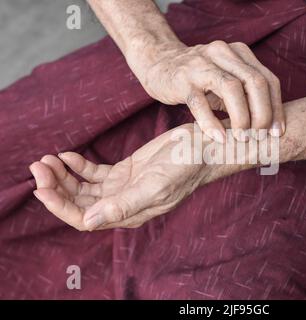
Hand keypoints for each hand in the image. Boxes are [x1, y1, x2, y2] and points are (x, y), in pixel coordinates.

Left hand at [29, 125, 208, 230]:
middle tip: (39, 167)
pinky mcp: (125, 171)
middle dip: (56, 188)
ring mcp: (123, 187)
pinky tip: (67, 155)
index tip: (41, 187)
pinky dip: (79, 165)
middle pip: (79, 203)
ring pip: (84, 188)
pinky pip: (95, 172)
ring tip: (47, 160)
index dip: (60, 206)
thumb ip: (124, 204)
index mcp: (129, 213)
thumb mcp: (156, 185)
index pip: (84, 218)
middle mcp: (122, 203)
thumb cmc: (186, 168)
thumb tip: (88, 220)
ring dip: (64, 176)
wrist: (202, 148)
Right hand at [126, 40, 284, 141]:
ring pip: (232, 88)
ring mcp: (201, 65)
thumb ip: (247, 96)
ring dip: (242, 118)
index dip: (277, 108)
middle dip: (263, 114)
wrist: (158, 63)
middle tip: (261, 137)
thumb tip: (271, 126)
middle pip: (255, 82)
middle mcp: (223, 53)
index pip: (268, 80)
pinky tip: (220, 139)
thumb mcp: (226, 81)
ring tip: (243, 139)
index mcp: (239, 53)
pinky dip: (212, 124)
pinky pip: (200, 103)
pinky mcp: (181, 80)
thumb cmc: (199, 78)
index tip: (278, 133)